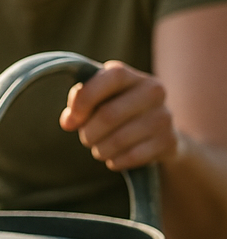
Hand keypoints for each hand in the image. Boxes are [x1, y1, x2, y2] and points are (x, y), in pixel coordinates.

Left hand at [59, 61, 179, 169]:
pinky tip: (116, 158)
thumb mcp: (98, 100)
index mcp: (132, 77)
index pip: (112, 77)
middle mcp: (153, 91)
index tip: (71, 120)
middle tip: (87, 138)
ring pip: (118, 140)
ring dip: (100, 150)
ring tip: (101, 148)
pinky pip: (130, 157)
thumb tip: (69, 121)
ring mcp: (163, 116)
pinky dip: (115, 161)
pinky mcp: (168, 141)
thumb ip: (79, 101)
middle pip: (109, 115)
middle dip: (88, 133)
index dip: (86, 98)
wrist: (157, 134)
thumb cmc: (116, 112)